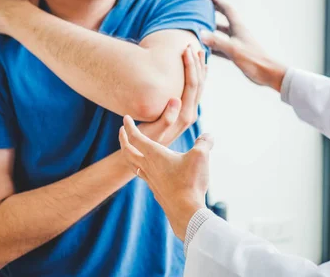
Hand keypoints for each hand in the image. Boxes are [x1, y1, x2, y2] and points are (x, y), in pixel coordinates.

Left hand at [119, 116, 213, 240]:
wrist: (186, 211)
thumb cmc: (191, 182)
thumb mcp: (201, 156)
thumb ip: (204, 142)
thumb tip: (208, 136)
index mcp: (155, 155)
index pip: (136, 138)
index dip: (129, 126)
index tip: (125, 118)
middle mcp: (149, 167)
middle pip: (128, 152)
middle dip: (123, 139)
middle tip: (121, 131)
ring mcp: (151, 180)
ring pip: (133, 165)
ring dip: (128, 155)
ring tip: (129, 151)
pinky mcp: (156, 190)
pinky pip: (144, 177)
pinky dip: (141, 169)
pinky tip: (146, 171)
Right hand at [136, 46, 206, 145]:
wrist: (146, 159)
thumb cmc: (145, 144)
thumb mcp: (154, 132)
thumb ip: (167, 117)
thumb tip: (177, 99)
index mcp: (184, 115)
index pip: (192, 85)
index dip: (190, 65)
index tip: (186, 49)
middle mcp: (189, 114)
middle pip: (198, 83)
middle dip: (195, 62)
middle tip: (192, 44)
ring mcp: (188, 114)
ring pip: (198, 86)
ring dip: (198, 68)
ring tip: (198, 52)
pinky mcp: (183, 114)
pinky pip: (193, 92)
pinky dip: (196, 78)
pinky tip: (195, 70)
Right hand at [200, 0, 287, 91]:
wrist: (266, 73)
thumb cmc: (252, 59)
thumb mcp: (232, 49)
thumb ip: (216, 41)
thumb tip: (201, 33)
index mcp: (238, 28)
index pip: (227, 10)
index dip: (218, 2)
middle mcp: (237, 33)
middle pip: (224, 19)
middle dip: (214, 12)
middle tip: (204, 8)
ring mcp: (237, 43)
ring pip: (222, 34)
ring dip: (212, 30)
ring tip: (201, 27)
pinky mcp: (237, 54)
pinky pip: (222, 47)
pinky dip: (214, 46)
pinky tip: (206, 48)